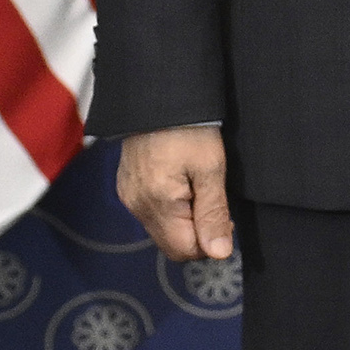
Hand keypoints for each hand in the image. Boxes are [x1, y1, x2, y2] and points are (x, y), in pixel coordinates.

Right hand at [118, 124, 235, 263]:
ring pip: (161, 230)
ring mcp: (128, 197)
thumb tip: (219, 253)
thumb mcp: (211, 168)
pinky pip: (150, 212)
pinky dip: (169, 208)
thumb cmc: (189, 128)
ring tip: (196, 187)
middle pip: (171, 244)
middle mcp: (137, 206)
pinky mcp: (126, 187)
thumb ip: (213, 213)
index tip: (223, 216)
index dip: (209, 242)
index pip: (185, 251)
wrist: (158, 96)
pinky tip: (179, 183)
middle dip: (196, 233)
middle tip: (211, 201)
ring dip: (183, 220)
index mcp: (157, 204)